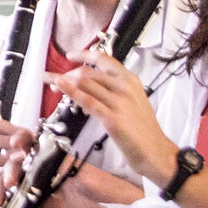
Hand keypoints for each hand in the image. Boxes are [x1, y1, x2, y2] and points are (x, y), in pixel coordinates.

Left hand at [45, 52, 176, 185]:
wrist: (157, 153)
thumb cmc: (144, 131)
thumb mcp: (133, 102)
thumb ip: (115, 90)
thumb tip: (89, 86)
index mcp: (131, 81)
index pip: (104, 59)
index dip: (84, 54)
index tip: (71, 55)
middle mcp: (125, 87)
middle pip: (88, 72)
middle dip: (67, 74)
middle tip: (54, 79)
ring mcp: (119, 102)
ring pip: (84, 83)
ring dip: (62, 81)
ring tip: (51, 84)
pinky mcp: (112, 118)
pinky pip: (86, 100)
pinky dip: (70, 91)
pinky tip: (60, 86)